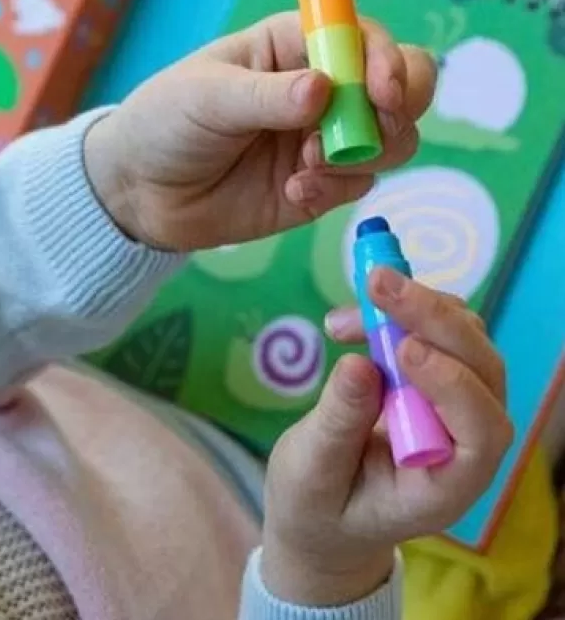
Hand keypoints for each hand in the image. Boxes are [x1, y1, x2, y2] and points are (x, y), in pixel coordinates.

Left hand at [84, 12, 435, 250]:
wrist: (139, 190)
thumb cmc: (165, 120)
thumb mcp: (206, 96)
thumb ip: (265, 96)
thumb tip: (324, 89)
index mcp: (294, 46)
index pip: (364, 37)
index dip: (386, 60)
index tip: (381, 93)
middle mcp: (321, 87)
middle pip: (401, 85)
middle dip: (396, 110)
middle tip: (365, 134)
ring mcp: (323, 137)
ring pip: (392, 139)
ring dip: (363, 155)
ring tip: (305, 168)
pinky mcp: (318, 184)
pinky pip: (357, 185)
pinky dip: (336, 189)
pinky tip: (293, 193)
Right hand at [259, 270, 511, 606]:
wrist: (324, 513)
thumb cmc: (320, 507)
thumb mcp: (313, 473)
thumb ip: (338, 424)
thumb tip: (358, 362)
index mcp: (447, 484)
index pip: (480, 431)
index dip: (452, 384)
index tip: (403, 349)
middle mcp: (466, 442)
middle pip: (481, 370)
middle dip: (435, 318)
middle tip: (378, 281)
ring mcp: (456, 407)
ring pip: (466, 340)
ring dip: (417, 307)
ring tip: (358, 299)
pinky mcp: (434, 381)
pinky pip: (436, 333)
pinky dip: (400, 312)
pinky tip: (351, 321)